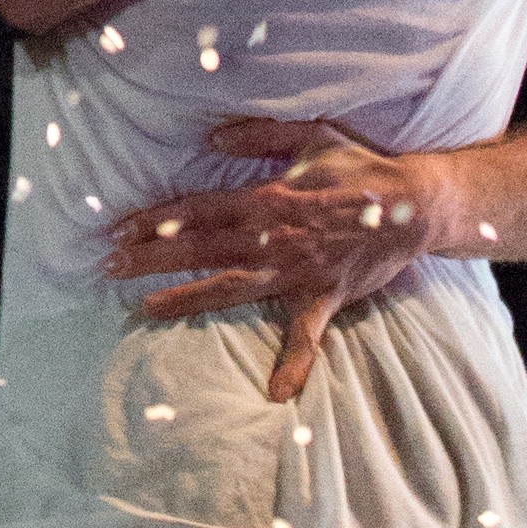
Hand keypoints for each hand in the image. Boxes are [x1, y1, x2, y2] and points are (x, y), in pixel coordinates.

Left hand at [102, 118, 455, 403]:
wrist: (417, 205)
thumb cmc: (362, 167)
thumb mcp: (313, 135)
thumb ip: (260, 134)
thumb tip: (211, 136)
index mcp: (268, 199)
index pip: (200, 210)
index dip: (157, 219)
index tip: (119, 229)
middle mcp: (275, 238)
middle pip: (202, 249)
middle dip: (153, 258)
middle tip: (109, 267)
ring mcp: (298, 272)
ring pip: (231, 287)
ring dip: (188, 298)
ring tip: (147, 308)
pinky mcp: (324, 297)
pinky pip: (307, 336)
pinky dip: (294, 364)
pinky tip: (277, 393)